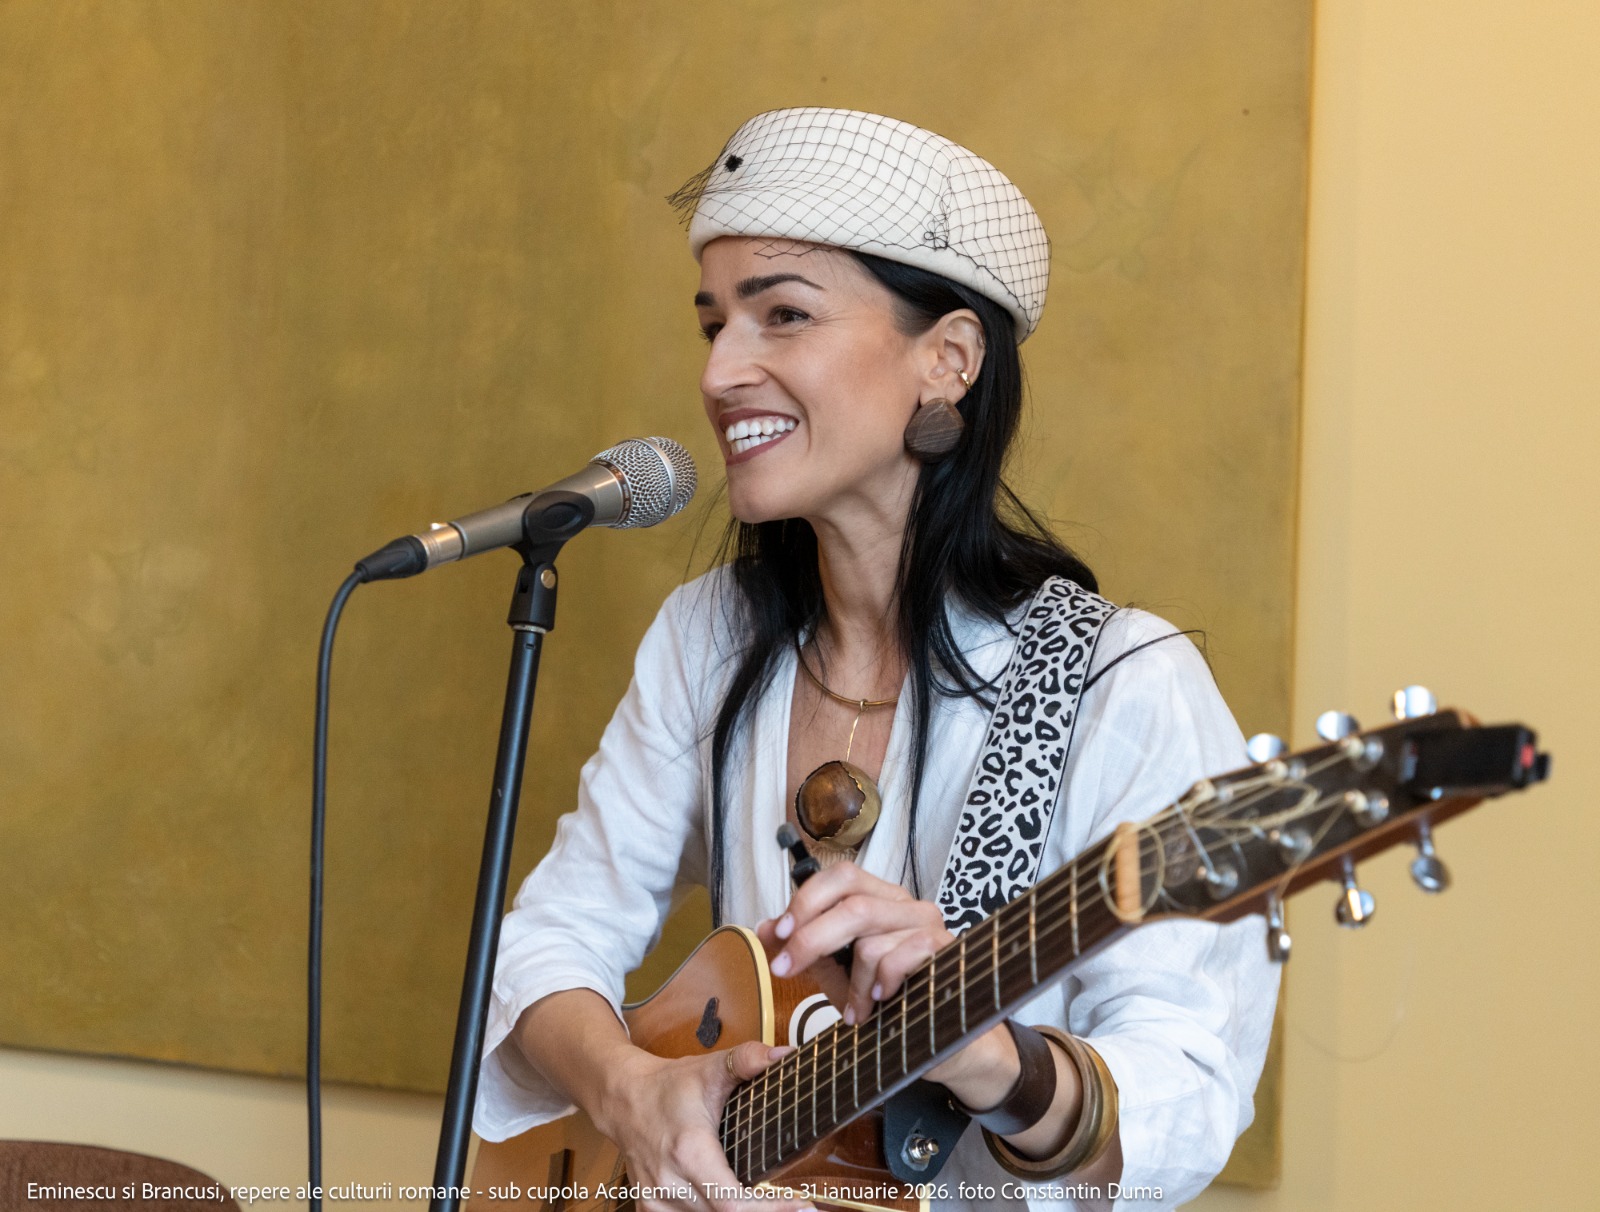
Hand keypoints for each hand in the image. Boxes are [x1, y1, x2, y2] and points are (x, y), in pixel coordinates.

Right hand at [593, 1039, 813, 1211]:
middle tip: (792, 1205)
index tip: (801, 1206)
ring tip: (763, 1201)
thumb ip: (748, 1059)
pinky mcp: (650, 1208)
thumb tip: (784, 1054)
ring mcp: (657, 1200)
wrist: (623, 1098)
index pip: (733, 1203)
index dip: (769, 1211)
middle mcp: (671, 1182)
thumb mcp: (710, 1068)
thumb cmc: (669, 1086)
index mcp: (689, 1151)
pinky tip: (726, 1203)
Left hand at [753, 861, 1018, 1105]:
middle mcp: (906, 904)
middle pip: (851, 902)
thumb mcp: (837, 976)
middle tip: (784, 969)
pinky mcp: (947, 950)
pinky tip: (878, 1004)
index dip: (805, 900)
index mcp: (879, 899)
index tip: (778, 934)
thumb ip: (806, 949)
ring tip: (853, 1012)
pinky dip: (879, 983)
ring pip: (871, 937)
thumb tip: (766, 929)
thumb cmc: (888, 1004)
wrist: (943, 1043)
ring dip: (852, 982)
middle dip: (810, 938)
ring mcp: (930, 926)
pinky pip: (902, 956)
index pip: (840, 876)